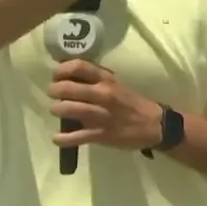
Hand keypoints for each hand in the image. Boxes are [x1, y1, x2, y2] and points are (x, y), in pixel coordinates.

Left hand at [47, 59, 162, 151]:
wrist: (154, 125)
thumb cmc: (132, 103)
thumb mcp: (117, 84)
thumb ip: (96, 80)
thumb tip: (71, 76)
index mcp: (107, 80)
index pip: (79, 67)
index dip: (62, 69)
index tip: (56, 74)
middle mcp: (103, 95)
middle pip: (69, 88)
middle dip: (54, 90)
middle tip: (52, 93)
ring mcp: (101, 115)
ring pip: (69, 109)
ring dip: (57, 109)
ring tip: (56, 111)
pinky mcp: (101, 134)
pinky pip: (77, 137)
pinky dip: (63, 139)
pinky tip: (56, 138)